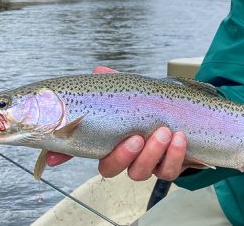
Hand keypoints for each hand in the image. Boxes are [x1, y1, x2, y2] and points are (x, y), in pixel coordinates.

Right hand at [46, 66, 188, 180]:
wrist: (188, 117)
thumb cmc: (155, 106)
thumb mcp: (136, 92)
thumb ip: (117, 82)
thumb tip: (98, 70)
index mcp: (110, 139)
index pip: (83, 149)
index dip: (66, 154)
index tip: (56, 158)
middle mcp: (125, 157)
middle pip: (110, 168)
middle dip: (123, 155)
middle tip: (136, 138)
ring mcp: (146, 164)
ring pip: (140, 173)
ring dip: (152, 153)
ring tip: (165, 132)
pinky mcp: (168, 167)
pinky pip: (168, 171)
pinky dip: (174, 156)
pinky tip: (179, 138)